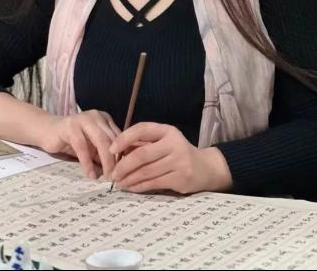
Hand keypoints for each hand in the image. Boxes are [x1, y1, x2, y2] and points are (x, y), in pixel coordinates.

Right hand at [40, 110, 120, 179]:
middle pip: (112, 139)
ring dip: (105, 161)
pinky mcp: (70, 126)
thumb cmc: (71, 141)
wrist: (46, 131)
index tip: (125, 171)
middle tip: (117, 178)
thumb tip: (118, 170)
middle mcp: (96, 116)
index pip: (119, 136)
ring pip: (100, 141)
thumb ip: (103, 154)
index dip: (123, 154)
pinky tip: (90, 174)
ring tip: (106, 177)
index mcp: (104, 119)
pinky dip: (87, 162)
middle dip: (116, 160)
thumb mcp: (91, 147)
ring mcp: (83, 119)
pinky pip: (82, 146)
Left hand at [109, 122, 232, 193]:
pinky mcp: (181, 178)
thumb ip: (145, 143)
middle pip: (142, 154)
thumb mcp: (164, 141)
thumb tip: (117, 152)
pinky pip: (154, 183)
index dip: (124, 138)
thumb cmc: (178, 153)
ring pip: (146, 171)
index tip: (111, 149)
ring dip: (129, 179)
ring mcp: (179, 162)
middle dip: (124, 165)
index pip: (143, 129)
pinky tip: (131, 188)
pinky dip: (139, 186)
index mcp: (167, 131)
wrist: (205, 168)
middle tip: (112, 173)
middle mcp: (174, 144)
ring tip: (119, 182)